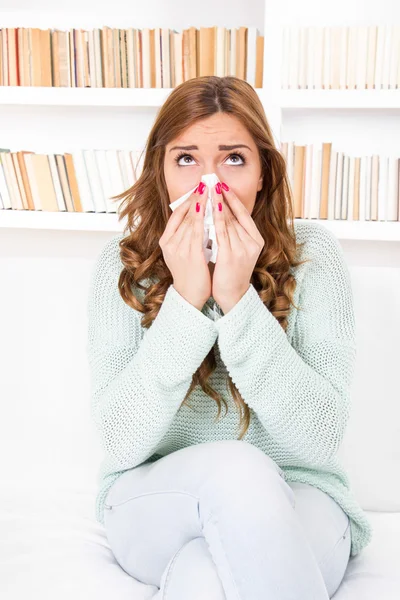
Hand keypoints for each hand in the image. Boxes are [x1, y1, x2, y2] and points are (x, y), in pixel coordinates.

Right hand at [160, 181, 211, 310]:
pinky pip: (197, 231)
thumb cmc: (189, 274)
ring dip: (201, 202)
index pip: (176, 214)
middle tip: (206, 182)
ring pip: (191, 219)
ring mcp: (179, 248)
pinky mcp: (190, 254)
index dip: (188, 200)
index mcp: (166, 241)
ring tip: (209, 189)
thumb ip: (186, 236)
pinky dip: (202, 217)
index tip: (198, 188)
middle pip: (184, 214)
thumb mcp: (182, 252)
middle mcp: (170, 243)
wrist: (189, 296)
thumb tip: (195, 219)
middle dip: (196, 197)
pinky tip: (208, 206)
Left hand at [211, 182, 264, 313]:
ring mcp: (242, 249)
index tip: (223, 185)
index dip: (233, 198)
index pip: (244, 214)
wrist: (233, 295)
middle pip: (235, 215)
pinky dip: (215, 218)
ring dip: (217, 203)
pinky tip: (209, 208)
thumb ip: (234, 234)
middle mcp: (252, 242)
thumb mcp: (237, 250)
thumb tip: (222, 213)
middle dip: (222, 197)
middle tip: (212, 181)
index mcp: (256, 240)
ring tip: (208, 190)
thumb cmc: (232, 272)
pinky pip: (221, 232)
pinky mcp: (231, 255)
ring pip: (228, 220)